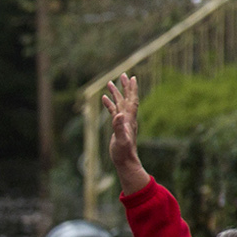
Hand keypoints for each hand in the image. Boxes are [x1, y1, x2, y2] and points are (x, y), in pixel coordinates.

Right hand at [102, 74, 150, 194]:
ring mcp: (123, 122)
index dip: (132, 89)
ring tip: (110, 83)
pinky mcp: (117, 126)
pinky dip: (109, 104)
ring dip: (116, 93)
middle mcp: (127, 118)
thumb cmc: (123, 152)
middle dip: (125, 87)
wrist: (125, 162)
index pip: (132, 100)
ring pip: (120, 104)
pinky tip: (104, 99)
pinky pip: (113, 111)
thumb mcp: (121, 140)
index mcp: (129, 119)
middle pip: (127, 99)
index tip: (132, 78)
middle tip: (123, 74)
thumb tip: (118, 114)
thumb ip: (119, 127)